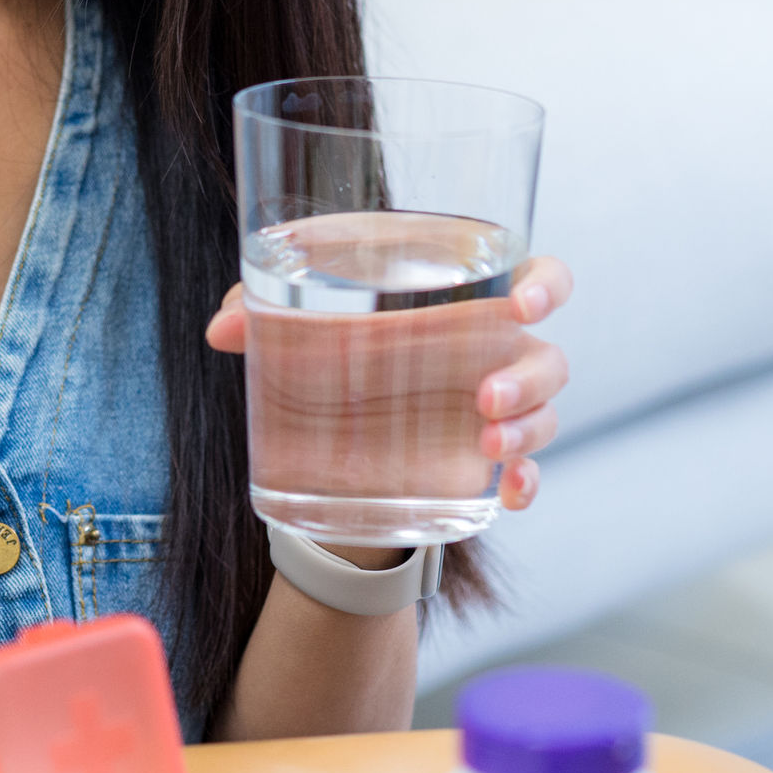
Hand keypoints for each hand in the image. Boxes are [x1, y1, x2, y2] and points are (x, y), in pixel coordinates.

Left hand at [207, 255, 572, 513]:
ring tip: (484, 445)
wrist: (332, 423)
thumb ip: (262, 306)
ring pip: (545, 415)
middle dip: (528, 378)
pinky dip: (527, 482)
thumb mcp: (302, 312)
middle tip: (482, 399)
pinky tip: (510, 493)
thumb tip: (222, 329)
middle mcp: (495, 350)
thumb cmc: (336, 333)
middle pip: (549, 357)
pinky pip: (528, 473)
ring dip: (526, 430)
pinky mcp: (483, 463)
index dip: (547, 288)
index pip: (541, 279)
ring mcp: (496, 409)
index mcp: (468, 296)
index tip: (522, 304)